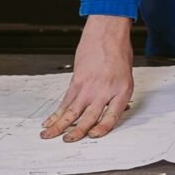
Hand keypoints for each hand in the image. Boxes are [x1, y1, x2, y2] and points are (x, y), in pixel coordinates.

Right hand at [42, 15, 134, 140]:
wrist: (107, 33)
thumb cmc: (119, 53)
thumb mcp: (126, 76)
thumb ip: (117, 95)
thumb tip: (109, 112)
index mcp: (122, 91)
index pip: (113, 116)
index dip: (103, 129)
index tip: (94, 136)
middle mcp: (105, 91)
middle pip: (90, 117)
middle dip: (77, 132)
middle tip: (68, 141)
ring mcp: (89, 86)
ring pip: (72, 111)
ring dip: (59, 125)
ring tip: (48, 136)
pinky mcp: (76, 81)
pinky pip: (65, 101)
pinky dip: (57, 112)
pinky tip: (49, 120)